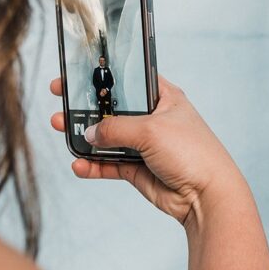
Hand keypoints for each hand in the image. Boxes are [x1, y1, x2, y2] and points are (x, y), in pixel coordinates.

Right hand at [51, 75, 244, 225]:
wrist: (206, 196)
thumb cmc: (193, 153)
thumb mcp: (151, 130)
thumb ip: (116, 128)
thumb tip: (90, 132)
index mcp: (163, 97)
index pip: (129, 79)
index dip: (105, 75)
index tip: (78, 72)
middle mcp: (153, 118)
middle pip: (113, 108)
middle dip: (87, 106)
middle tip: (62, 100)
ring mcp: (144, 144)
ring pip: (107, 137)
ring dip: (85, 135)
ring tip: (62, 128)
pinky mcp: (138, 168)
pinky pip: (109, 163)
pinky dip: (92, 165)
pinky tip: (79, 164)